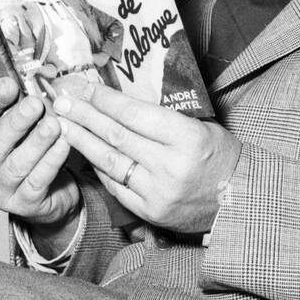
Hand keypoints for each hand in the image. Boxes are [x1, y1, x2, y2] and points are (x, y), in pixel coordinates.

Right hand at [0, 75, 79, 228]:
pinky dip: (51, 162)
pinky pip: (36, 182)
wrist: (47, 192)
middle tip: (35, 104)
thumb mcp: (17, 126)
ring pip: (15, 165)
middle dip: (16, 122)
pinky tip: (64, 145)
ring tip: (53, 125)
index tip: (9, 84)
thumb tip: (26, 80)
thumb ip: (15, 106)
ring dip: (36, 143)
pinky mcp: (22, 205)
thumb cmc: (26, 149)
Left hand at [51, 85, 240, 235]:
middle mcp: (170, 166)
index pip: (135, 114)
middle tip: (62, 101)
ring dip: (82, 141)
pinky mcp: (150, 212)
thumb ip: (162, 116)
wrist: (238, 200)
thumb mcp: (200, 126)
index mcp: (187, 138)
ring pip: (110, 162)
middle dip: (85, 116)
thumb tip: (118, 99)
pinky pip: (116, 186)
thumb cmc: (220, 155)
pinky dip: (98, 168)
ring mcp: (158, 192)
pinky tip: (84, 152)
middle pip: (117, 136)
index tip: (85, 88)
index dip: (106, 100)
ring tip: (62, 125)